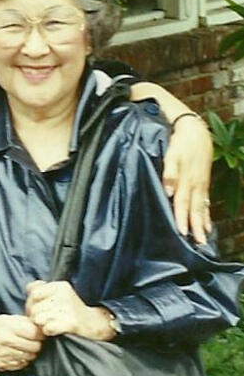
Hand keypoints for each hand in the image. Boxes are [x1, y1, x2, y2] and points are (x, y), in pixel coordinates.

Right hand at [0, 314, 43, 371]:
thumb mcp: (7, 318)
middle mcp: (7, 342)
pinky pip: (21, 365)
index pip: (34, 333)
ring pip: (29, 357)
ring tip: (24, 347)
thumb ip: (24, 321)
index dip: (39, 333)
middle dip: (36, 343)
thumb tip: (39, 326)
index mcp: (8, 328)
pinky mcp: (3, 364)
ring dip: (30, 352)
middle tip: (32, 340)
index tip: (39, 333)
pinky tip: (18, 353)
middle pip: (34, 347)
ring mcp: (5, 355)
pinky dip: (22, 360)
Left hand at [25, 280, 115, 340]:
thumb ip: (41, 288)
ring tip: (47, 325)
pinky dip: (47, 331)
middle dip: (33, 317)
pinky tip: (53, 330)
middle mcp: (63, 295)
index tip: (35, 310)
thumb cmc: (71, 308)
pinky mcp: (71, 323)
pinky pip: (47, 328)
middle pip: (34, 308)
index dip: (31, 303)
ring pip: (38, 319)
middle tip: (40, 321)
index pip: (33, 293)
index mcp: (59, 286)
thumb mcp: (59, 292)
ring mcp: (67, 309)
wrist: (94, 323)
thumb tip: (28, 288)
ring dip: (40, 325)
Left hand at [163, 114, 212, 243]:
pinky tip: (206, 222)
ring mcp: (201, 184)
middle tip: (199, 244)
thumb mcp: (172, 155)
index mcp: (186, 180)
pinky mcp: (204, 182)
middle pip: (195, 209)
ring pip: (202, 207)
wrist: (195, 132)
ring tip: (204, 237)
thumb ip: (170, 173)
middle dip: (196, 227)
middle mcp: (195, 185)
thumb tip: (169, 191)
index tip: (182, 232)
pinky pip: (205, 201)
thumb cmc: (180, 143)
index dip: (181, 218)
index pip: (182, 203)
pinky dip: (206, 213)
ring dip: (202, 222)